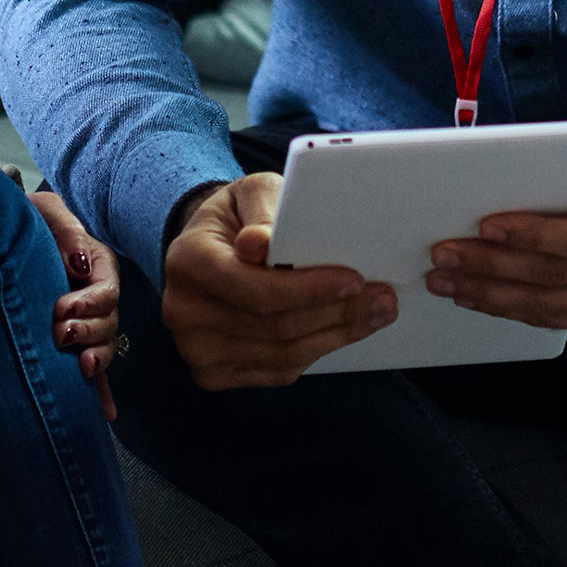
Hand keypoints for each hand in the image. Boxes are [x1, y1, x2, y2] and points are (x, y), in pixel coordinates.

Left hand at [29, 184, 123, 420]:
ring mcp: (85, 322)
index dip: (89, 302)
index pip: (107, 290)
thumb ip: (66, 230)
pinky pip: (94, 371)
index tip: (60, 307)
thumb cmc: (29, 219)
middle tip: (60, 334)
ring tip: (82, 368)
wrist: (7, 236)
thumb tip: (79, 264)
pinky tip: (106, 414)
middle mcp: (95, 296)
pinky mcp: (72, 344)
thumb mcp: (46, 212)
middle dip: (88, 331)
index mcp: (96, 265)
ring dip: (97, 359)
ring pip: (104, 346)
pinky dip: (101, 391)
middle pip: (109, 322)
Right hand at [160, 173, 397, 388]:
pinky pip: (277, 371)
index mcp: (187, 261)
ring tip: (377, 313)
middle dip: (337, 313)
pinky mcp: (214, 374)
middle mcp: (183, 311)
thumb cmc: (240, 216)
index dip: (309, 289)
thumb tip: (259, 243)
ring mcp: (196, 349)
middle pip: (274, 326)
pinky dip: (317, 352)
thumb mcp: (251, 193)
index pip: (255, 288)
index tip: (354, 280)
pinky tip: (343, 331)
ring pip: (282, 354)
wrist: (210, 248)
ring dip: (337, 336)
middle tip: (383, 298)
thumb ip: (263, 209)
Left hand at [427, 111, 566, 334]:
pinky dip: (508, 308)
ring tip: (444, 279)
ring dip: (489, 294)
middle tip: (444, 254)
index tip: (486, 226)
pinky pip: (552, 319)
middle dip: (493, 266)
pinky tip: (474, 295)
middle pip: (558, 274)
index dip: (536, 235)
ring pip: (548, 304)